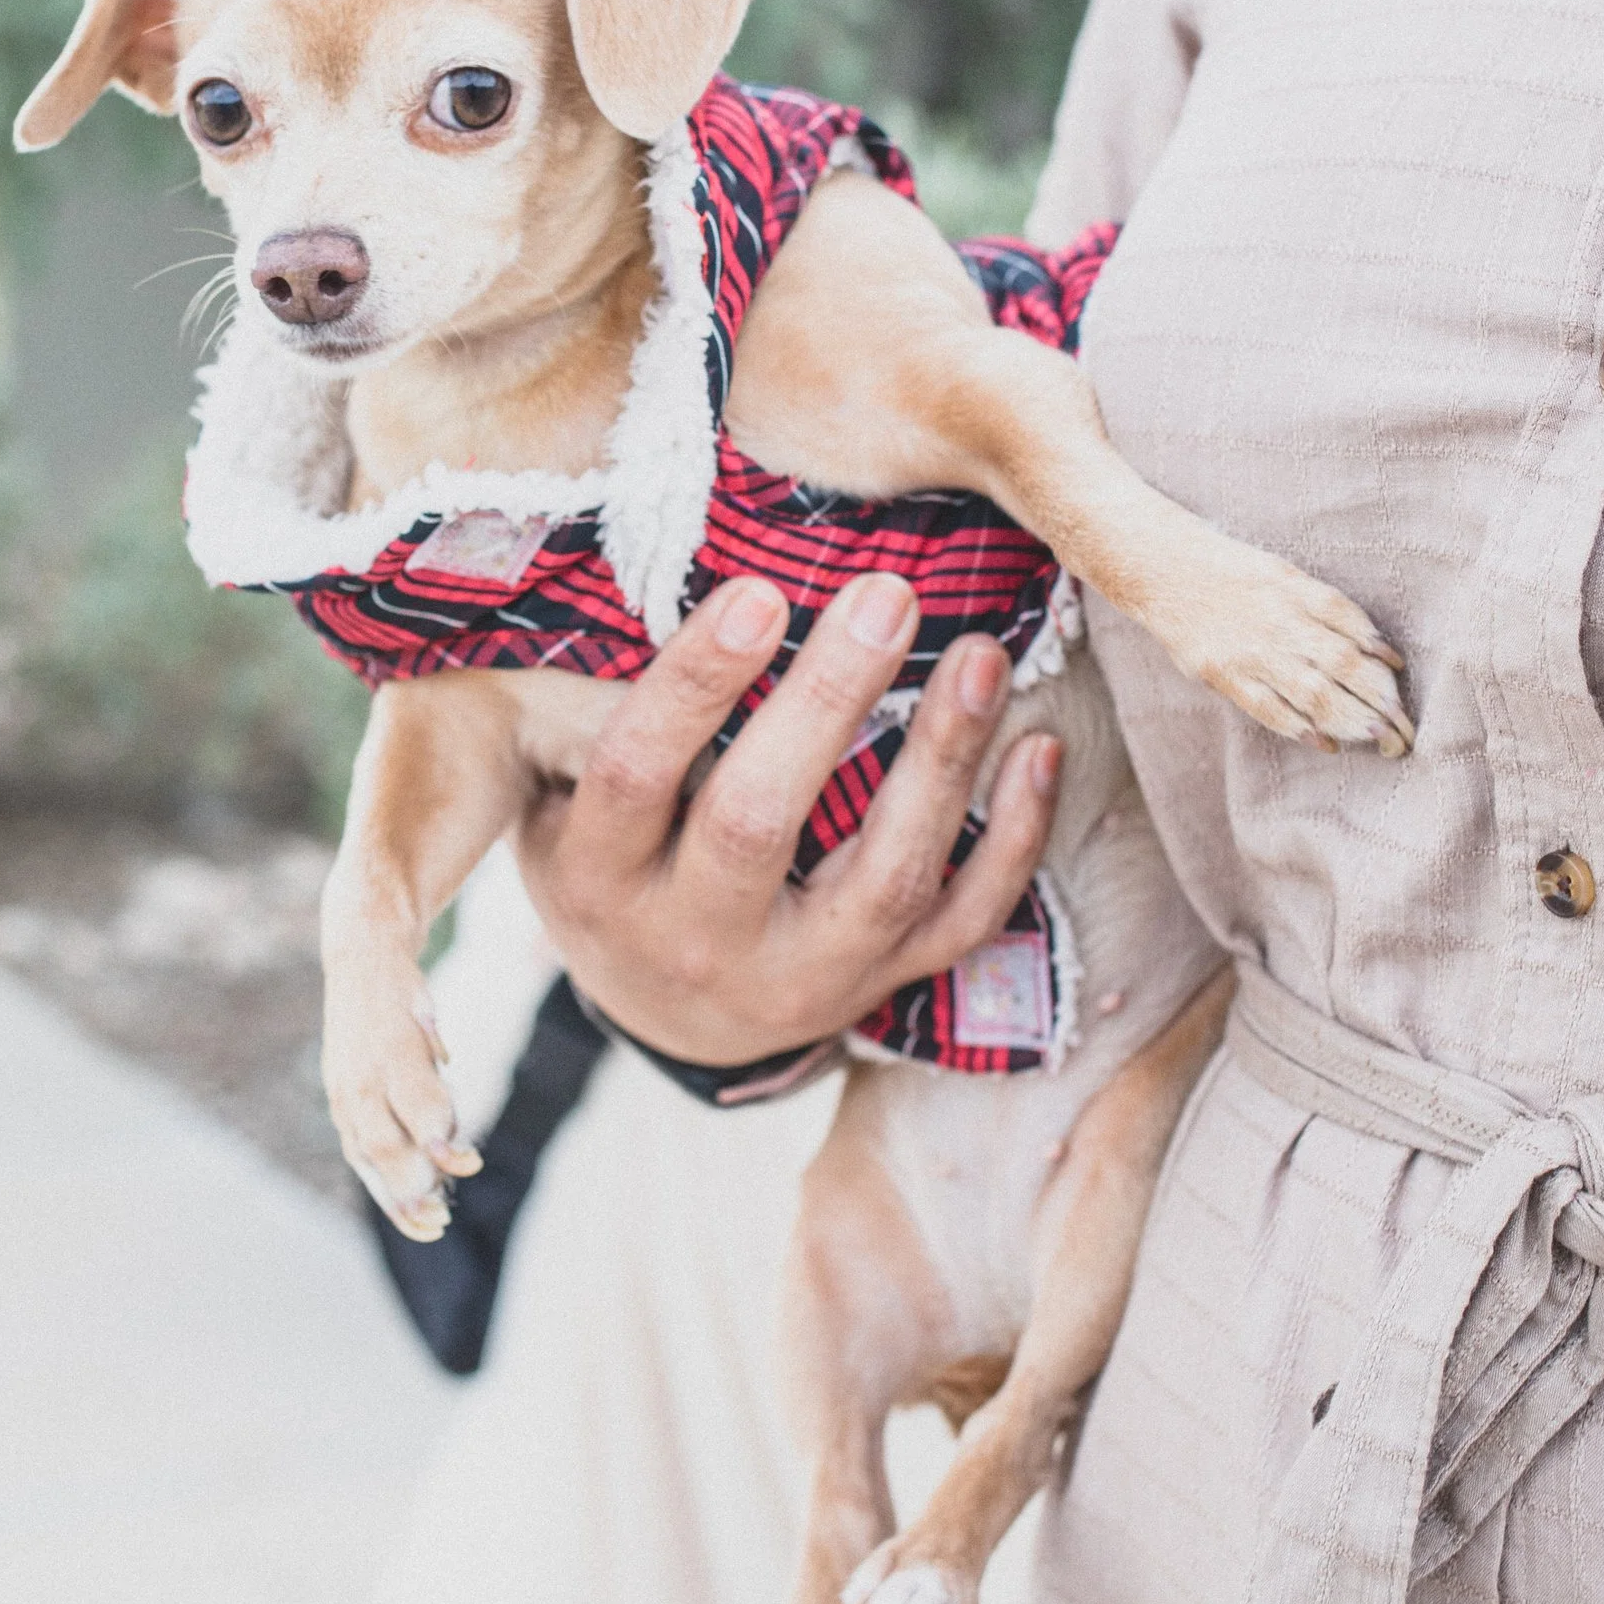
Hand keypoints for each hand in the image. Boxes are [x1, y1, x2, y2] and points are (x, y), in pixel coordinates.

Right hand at [515, 573, 1061, 1066]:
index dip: (693, 685)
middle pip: (757, 824)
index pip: (635, 775)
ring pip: (884, 877)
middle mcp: (695, 941)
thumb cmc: (623, 871)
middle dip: (827, 701)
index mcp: (602, 881)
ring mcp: (800, 977)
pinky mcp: (880, 988)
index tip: (757, 592)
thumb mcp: (564, 809)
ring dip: (940, 759)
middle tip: (885, 597)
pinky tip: (1039, 752)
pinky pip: (962, 924)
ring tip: (981, 655)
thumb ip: (590, 721)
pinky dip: (1013, 842)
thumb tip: (644, 581)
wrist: (675, 1022)